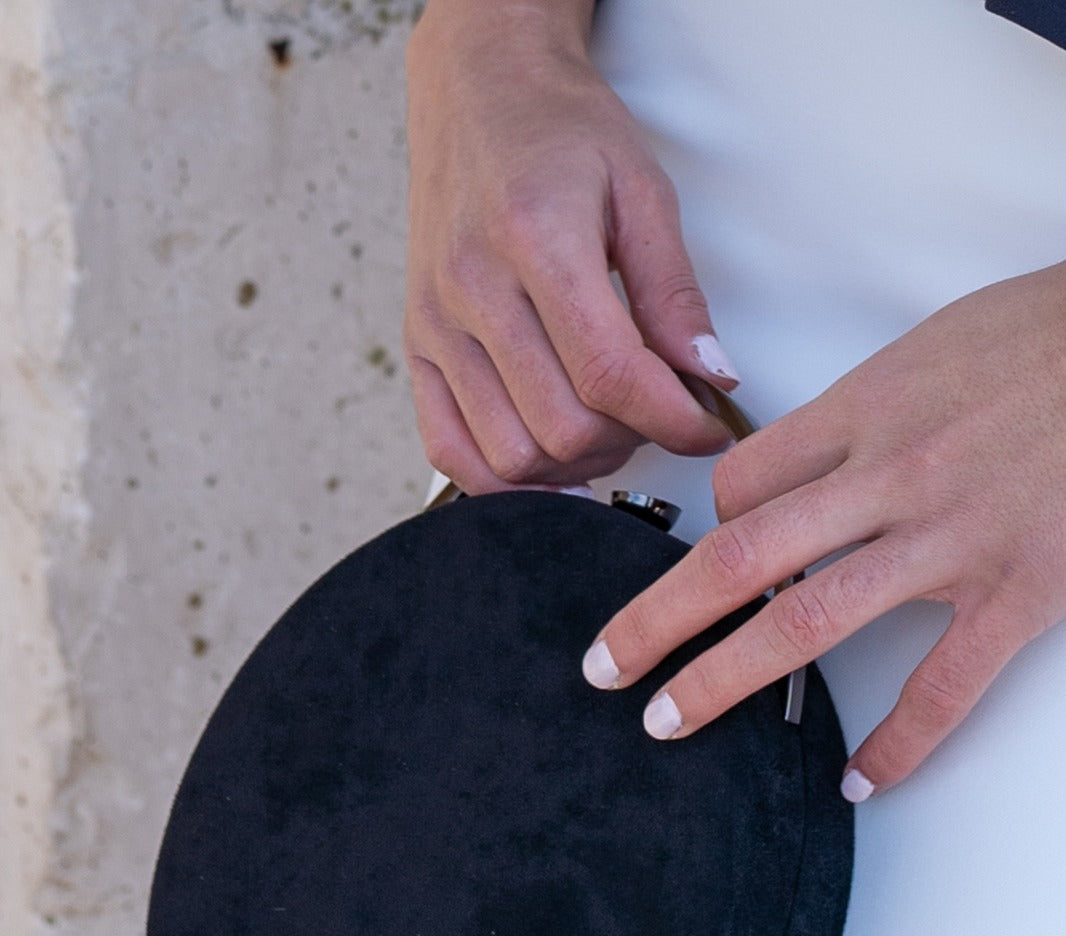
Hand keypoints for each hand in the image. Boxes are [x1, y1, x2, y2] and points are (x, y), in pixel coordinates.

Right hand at [404, 0, 737, 492]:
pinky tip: (547, 459)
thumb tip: (711, 378)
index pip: (610, 374)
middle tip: (655, 416)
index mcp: (536, 239)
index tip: (707, 430)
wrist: (477, 92)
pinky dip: (503, 479)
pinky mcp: (415, 347)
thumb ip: (675, 292)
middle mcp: (474, 287)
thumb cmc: (559, 132)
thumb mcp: (642, 190)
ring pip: (510, 454)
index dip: (673, 422)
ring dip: (572, 465)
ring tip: (605, 429)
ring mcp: (436, 324)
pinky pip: (449, 451)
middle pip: (562, 426)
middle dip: (628, 442)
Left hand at [581, 263, 1065, 796]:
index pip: (743, 483)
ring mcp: (950, 539)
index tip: (698, 564)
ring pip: (807, 620)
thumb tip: (815, 452)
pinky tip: (858, 780)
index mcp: (866, 409)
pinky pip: (940, 686)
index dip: (704, 531)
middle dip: (657, 618)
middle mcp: (890, 475)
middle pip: (739, 555)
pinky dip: (896, 743)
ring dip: (724, 679)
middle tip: (604, 667)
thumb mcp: (935, 345)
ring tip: (667, 723)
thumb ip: (865, 408)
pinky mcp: (1017, 591)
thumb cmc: (1051, 336)